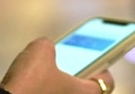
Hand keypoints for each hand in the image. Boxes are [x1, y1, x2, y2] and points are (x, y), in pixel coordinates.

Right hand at [0, 38, 115, 93]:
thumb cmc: (28, 83)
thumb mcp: (40, 50)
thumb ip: (49, 45)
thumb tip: (45, 49)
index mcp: (87, 93)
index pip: (106, 82)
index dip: (102, 66)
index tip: (98, 58)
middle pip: (85, 91)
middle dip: (78, 76)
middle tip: (71, 62)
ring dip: (60, 87)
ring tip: (49, 71)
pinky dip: (45, 92)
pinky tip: (32, 84)